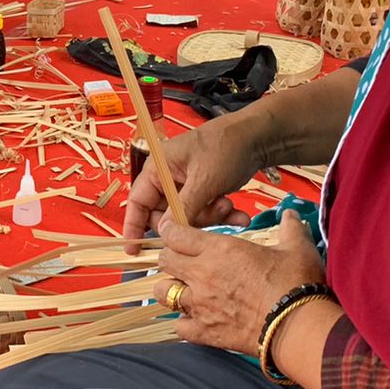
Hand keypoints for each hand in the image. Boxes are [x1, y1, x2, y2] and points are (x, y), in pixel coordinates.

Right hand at [123, 115, 266, 248]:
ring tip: (229, 206)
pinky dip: (222, 216)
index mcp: (158, 169)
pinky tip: (239, 215)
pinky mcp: (204, 193)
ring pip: (188, 218)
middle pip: (165, 216)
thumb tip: (165, 234)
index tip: (132, 251)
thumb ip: (183, 209)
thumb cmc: (225, 147)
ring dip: (210, 218)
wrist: (257, 138)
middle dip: (189, 222)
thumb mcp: (204, 180)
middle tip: (212, 215)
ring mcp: (186, 187)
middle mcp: (168, 179)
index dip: (133, 227)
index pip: (138, 202)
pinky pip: (206, 214)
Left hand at [153, 210, 326, 353]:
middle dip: (170, 257)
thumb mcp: (297, 248)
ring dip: (171, 288)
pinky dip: (184, 322)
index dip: (171, 231)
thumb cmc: (296, 283)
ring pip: (163, 292)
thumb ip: (290, 228)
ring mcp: (200, 305)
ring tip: (185, 289)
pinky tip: (196, 319)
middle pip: (164, 260)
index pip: (175, 234)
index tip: (174, 232)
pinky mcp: (205, 332)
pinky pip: (179, 326)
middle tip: (183, 260)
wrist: (297, 327)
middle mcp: (202, 274)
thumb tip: (291, 214)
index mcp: (219, 249)